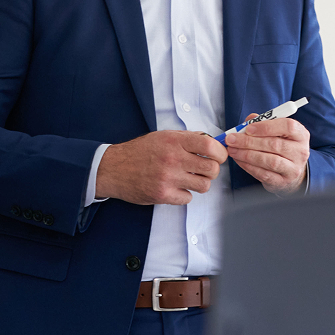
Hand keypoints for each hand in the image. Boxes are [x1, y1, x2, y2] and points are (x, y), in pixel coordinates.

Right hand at [96, 131, 227, 204]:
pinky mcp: (163, 195)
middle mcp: (173, 158)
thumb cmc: (141, 151)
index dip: (220, 152)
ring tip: (190, 178)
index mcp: (175, 141)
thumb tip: (213, 142)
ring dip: (200, 183)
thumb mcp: (164, 136)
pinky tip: (176, 187)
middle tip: (204, 169)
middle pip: (211, 168)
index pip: (210, 146)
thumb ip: (188, 138)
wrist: (114, 168)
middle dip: (212, 169)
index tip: (219, 156)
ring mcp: (168, 178)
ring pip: (204, 185)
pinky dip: (185, 194)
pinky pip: (188, 198)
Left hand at [225, 116, 309, 194]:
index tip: (248, 128)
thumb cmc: (282, 147)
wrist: (291, 171)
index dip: (266, 126)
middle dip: (249, 141)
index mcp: (301, 134)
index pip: (287, 126)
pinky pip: (263, 173)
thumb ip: (263, 122)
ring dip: (247, 154)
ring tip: (233, 150)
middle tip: (232, 139)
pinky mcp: (283, 182)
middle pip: (275, 144)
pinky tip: (239, 160)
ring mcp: (293, 169)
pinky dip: (248, 166)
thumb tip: (248, 120)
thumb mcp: (277, 132)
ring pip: (269, 160)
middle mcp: (300, 152)